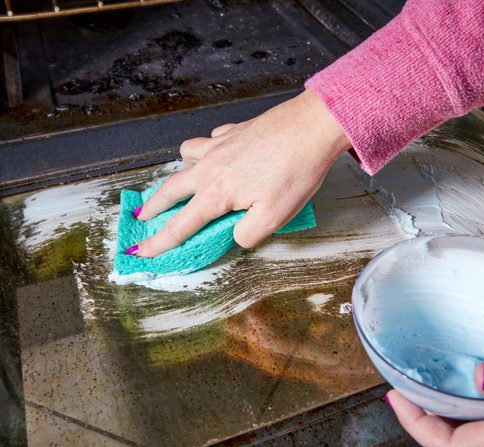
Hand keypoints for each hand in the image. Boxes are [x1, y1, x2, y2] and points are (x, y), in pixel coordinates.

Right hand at [132, 89, 349, 256]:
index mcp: (216, 194)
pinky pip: (210, 140)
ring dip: (180, 170)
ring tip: (184, 181)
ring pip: (187, 156)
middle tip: (142, 215)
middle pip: (171, 188)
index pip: (180, 225)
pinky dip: (207, 149)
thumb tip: (235, 236)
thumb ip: (247, 235)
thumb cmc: (295, 173)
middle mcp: (211, 168)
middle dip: (154, 205)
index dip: (160, 242)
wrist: (312, 128)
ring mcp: (220, 145)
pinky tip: (220, 155)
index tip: (143, 251)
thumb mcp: (274, 217)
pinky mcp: (235, 131)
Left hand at [387, 360, 483, 446]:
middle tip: (406, 382)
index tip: (396, 396)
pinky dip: (477, 401)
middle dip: (426, 415)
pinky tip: (478, 379)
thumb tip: (481, 373)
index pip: (452, 445)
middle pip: (458, 441)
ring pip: (476, 431)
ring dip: (449, 408)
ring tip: (429, 378)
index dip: (418, 425)